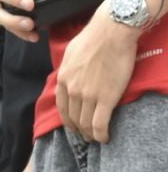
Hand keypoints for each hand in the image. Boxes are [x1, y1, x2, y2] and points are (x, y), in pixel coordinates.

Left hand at [55, 9, 139, 143]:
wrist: (110, 33)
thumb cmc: (92, 38)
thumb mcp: (70, 54)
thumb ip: (68, 69)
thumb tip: (69, 76)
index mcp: (62, 79)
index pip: (62, 107)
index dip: (68, 120)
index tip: (74, 126)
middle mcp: (71, 90)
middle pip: (73, 118)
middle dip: (79, 130)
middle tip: (86, 135)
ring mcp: (87, 95)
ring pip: (85, 123)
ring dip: (90, 134)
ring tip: (96, 138)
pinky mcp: (105, 98)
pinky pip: (99, 123)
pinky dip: (101, 134)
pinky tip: (105, 138)